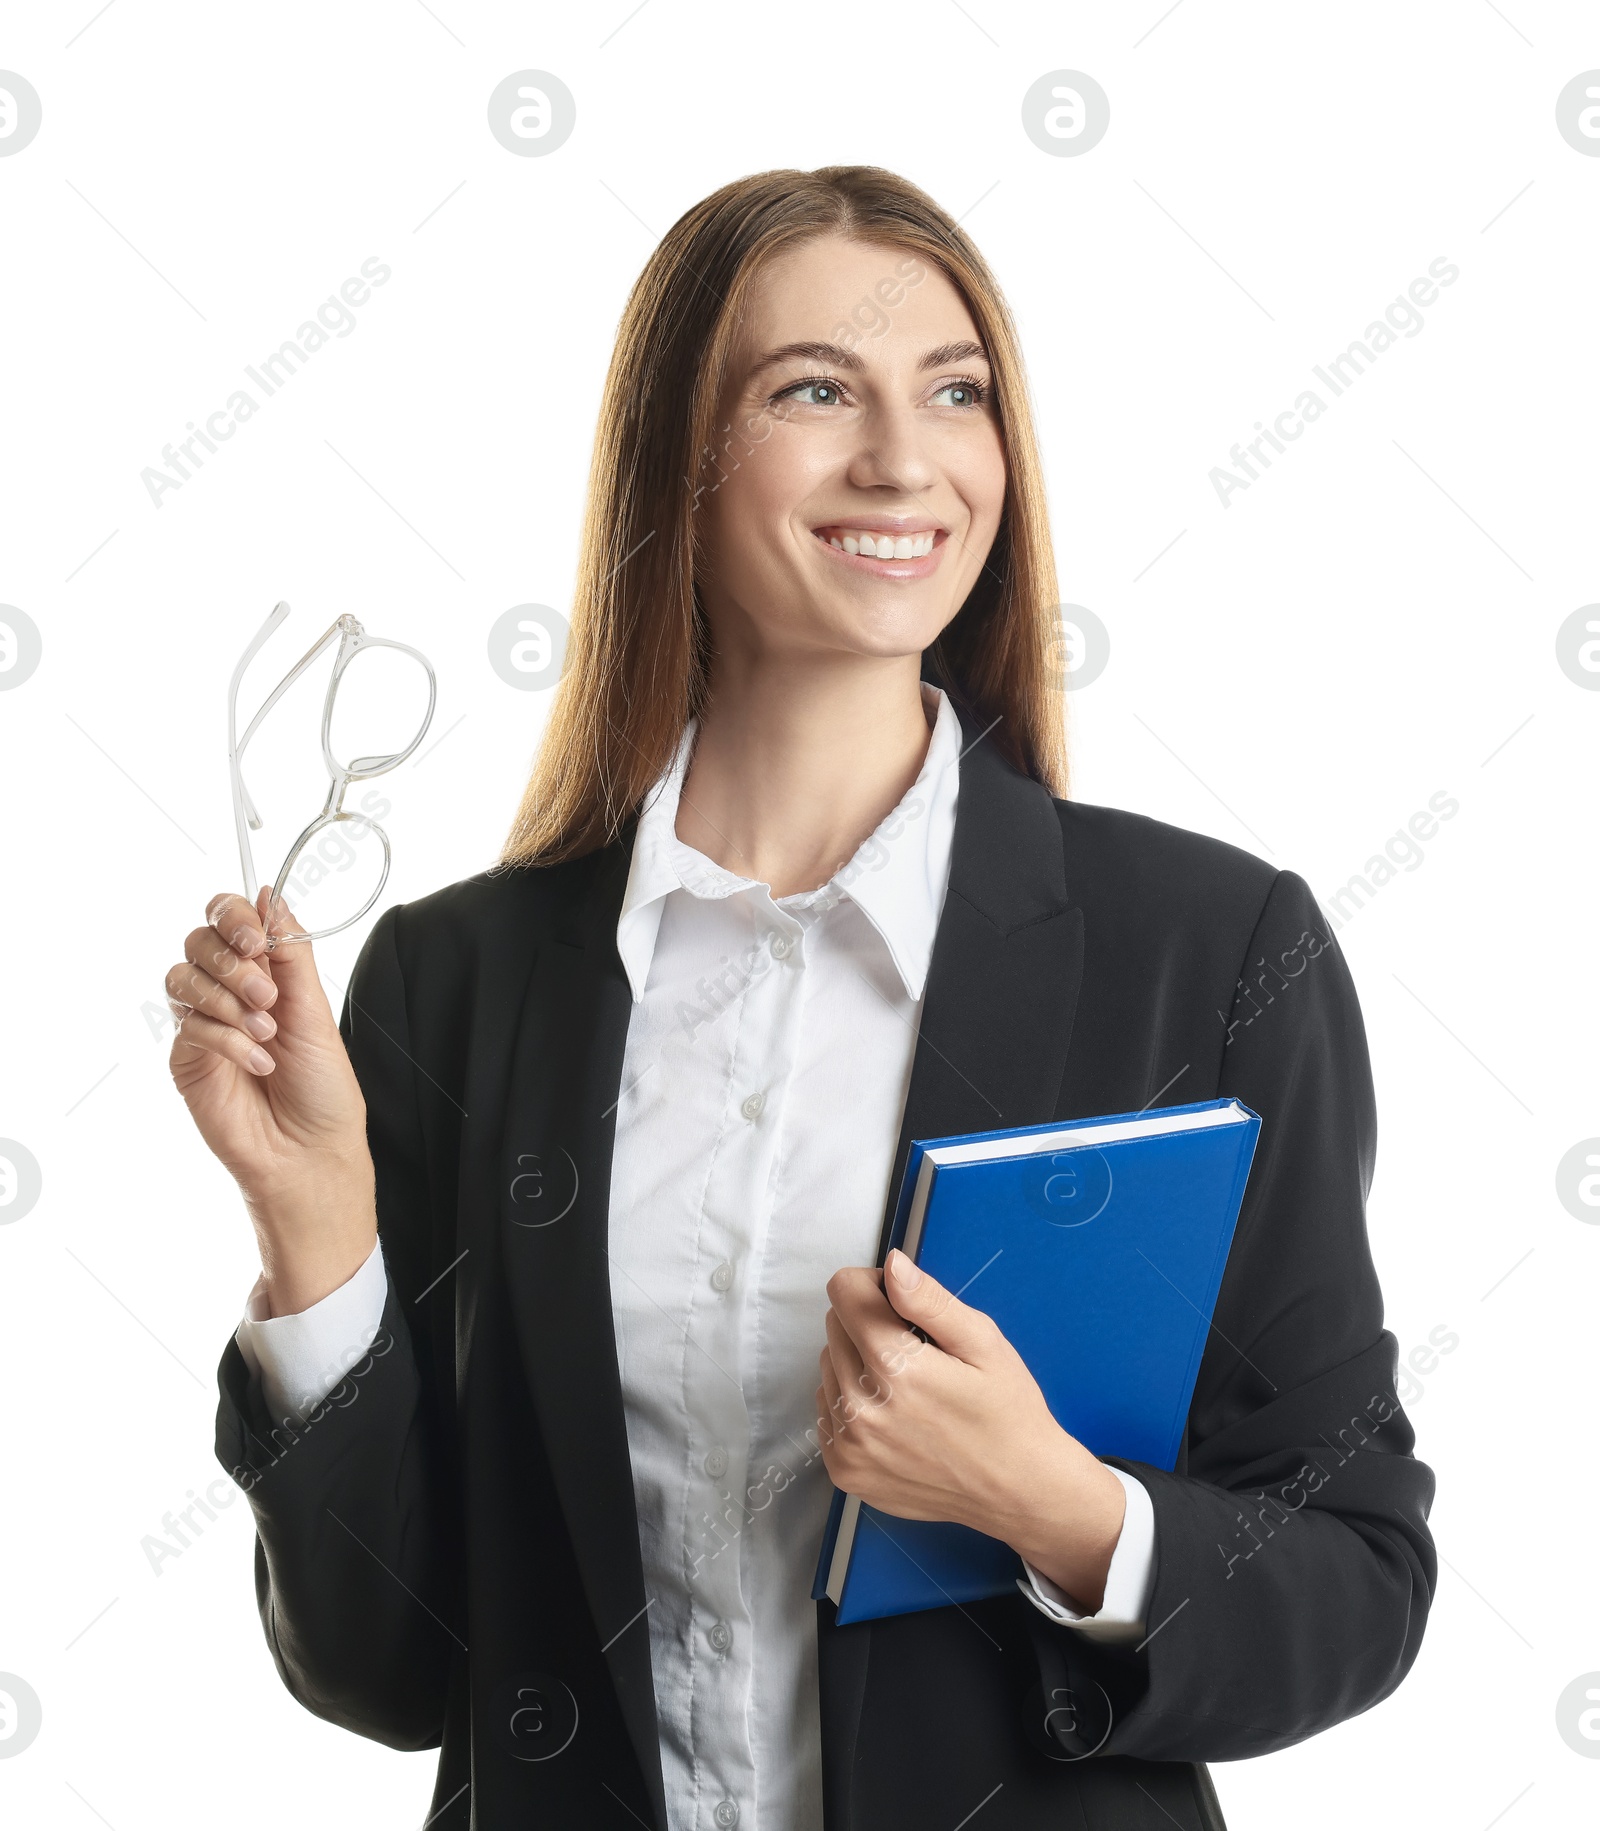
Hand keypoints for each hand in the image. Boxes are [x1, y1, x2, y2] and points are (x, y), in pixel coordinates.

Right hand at [167, 888, 375, 1313]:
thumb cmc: (322, 1088)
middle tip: (267, 994)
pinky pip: (189, 1025)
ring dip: (227, 999)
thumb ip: (291, 953)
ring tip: (266, 1033)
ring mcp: (205, 1023)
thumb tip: (271, 894)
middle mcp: (229, 991)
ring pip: (183, 977)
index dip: (234, 916)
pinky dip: (226, 1038)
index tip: (257, 939)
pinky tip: (257, 1062)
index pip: (228, 918)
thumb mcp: (316, 1011)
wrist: (310, 1150)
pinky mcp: (187, 1057)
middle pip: (199, 940)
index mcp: (266, 972)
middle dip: (232, 961)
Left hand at [816, 1248, 1126, 1610]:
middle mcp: (861, 1407)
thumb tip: (892, 1265)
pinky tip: (894, 1416)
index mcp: (895, 1367)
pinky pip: (827, 1411)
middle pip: (834, 1327)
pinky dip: (853, 1404)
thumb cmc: (1008, 1413)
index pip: (843, 1291)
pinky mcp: (845, 1470)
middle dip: (868, 1325)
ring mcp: (849, 1444)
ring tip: (907, 1388)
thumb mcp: (983, 1342)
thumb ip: (929, 1300)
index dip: (875, 1287)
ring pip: (829, 1367)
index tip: (903, 1307)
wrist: (1017, 1491)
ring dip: (858, 1365)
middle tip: (916, 1352)